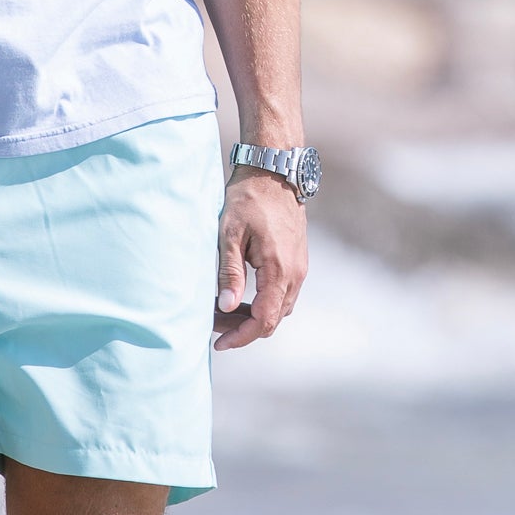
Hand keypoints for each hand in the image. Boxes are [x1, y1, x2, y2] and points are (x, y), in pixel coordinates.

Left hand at [212, 165, 306, 350]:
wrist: (274, 171)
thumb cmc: (249, 199)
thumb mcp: (230, 234)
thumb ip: (230, 273)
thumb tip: (227, 308)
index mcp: (279, 269)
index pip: (263, 320)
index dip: (241, 337)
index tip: (218, 343)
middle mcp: (295, 273)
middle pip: (273, 320)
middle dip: (244, 330)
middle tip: (214, 327)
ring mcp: (300, 267)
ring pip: (280, 309)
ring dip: (255, 318)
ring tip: (225, 314)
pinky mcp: (298, 260)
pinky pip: (284, 294)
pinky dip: (264, 303)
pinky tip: (243, 297)